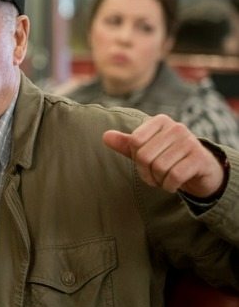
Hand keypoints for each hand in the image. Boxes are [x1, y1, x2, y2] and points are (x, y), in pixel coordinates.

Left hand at [103, 114, 226, 197]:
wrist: (202, 171)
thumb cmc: (169, 157)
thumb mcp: (146, 150)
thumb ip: (126, 144)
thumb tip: (105, 136)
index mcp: (160, 121)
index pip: (135, 141)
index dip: (135, 158)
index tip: (143, 164)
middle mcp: (176, 127)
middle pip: (145, 156)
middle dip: (145, 173)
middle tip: (153, 177)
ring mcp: (190, 142)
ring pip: (159, 167)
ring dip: (158, 180)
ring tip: (163, 180)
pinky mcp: (200, 158)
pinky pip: (174, 176)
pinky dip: (169, 185)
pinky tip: (173, 185)